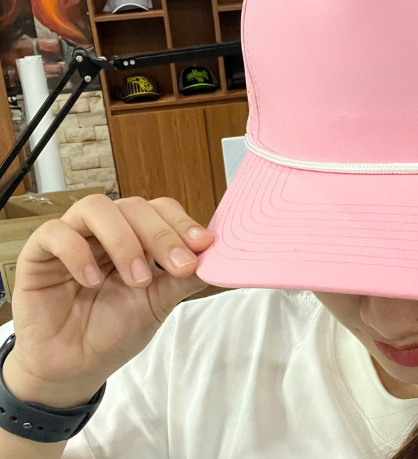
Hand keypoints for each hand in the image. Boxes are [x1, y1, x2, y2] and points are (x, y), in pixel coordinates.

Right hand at [2, 195, 212, 407]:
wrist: (75, 367)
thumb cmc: (116, 330)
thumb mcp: (159, 303)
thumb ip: (184, 279)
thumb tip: (220, 261)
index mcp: (138, 235)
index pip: (161, 209)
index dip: (182, 222)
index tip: (203, 245)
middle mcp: (108, 229)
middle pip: (134, 206)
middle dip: (160, 235)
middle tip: (177, 266)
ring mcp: (74, 236)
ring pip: (97, 208)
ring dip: (123, 240)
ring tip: (137, 279)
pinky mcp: (39, 253)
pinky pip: (56, 233)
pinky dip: (78, 252)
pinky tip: (92, 280)